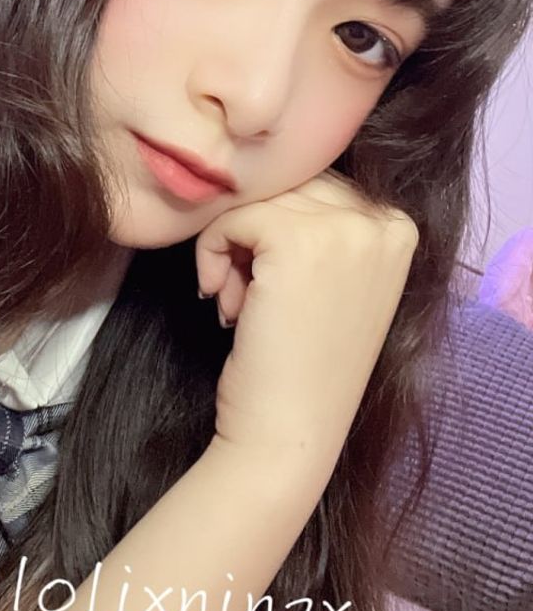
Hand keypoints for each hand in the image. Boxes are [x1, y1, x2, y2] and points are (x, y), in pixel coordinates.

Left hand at [195, 168, 417, 476]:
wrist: (290, 434)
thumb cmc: (304, 365)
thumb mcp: (335, 281)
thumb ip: (322, 226)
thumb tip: (267, 176)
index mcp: (399, 227)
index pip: (316, 186)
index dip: (277, 230)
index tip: (271, 287)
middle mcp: (383, 220)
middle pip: (288, 186)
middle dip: (254, 236)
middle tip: (245, 296)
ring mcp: (345, 227)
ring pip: (256, 200)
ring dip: (230, 248)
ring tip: (238, 303)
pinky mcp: (296, 239)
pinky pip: (231, 217)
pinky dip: (211, 253)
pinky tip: (222, 302)